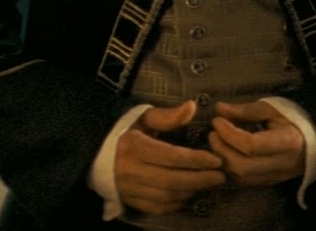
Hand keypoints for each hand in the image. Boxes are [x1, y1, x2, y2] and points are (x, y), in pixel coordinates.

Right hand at [115, 101, 225, 215]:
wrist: (94, 154)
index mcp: (135, 148)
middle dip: (200, 180)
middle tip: (221, 176)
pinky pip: (157, 208)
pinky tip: (190, 194)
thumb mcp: (142, 119)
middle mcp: (131, 171)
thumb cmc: (125, 133)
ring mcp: (129, 189)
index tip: (217, 160)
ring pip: (166, 196)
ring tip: (210, 183)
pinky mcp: (130, 201)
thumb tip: (192, 107)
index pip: (171, 157)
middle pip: (171, 181)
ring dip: (191, 191)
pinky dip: (176, 203)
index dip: (196, 160)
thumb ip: (167, 115)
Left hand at [207, 100, 305, 186]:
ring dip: (223, 160)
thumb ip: (246, 110)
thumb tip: (219, 109)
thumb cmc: (296, 120)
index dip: (229, 134)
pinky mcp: (270, 182)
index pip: (251, 145)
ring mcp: (276, 176)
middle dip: (221, 149)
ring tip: (218, 142)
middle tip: (213, 133)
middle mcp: (282, 164)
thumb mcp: (274, 109)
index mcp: (288, 142)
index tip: (218, 121)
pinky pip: (243, 181)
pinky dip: (230, 169)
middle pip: (242, 166)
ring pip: (240, 177)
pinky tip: (227, 154)